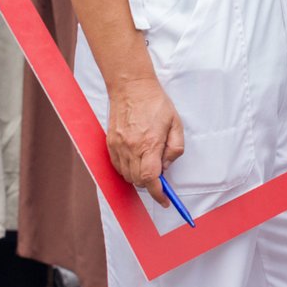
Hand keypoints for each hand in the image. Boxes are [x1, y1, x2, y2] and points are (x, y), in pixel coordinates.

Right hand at [107, 74, 185, 195]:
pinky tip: (136, 159)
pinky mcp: (110, 143)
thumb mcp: (176, 124)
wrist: (131, 87)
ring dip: (139, 177)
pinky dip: (127, 169)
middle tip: (160, 176)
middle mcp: (131, 147)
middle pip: (138, 181)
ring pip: (127, 176)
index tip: (165, 200)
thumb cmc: (155, 103)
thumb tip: (166, 166)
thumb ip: (175, 149)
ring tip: (148, 162)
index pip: (151, 179)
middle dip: (151, 184)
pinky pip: (118, 166)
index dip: (158, 194)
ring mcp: (118, 146)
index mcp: (149, 143)